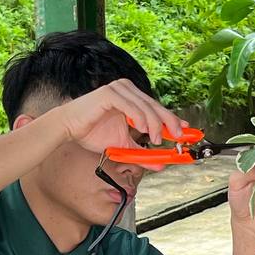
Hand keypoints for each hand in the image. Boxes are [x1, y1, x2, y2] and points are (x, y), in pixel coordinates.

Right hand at [55, 79, 184, 151]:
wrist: (69, 128)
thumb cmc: (92, 132)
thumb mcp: (123, 145)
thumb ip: (141, 153)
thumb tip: (161, 165)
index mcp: (132, 98)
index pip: (156, 108)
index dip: (172, 119)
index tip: (186, 131)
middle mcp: (128, 89)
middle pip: (155, 105)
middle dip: (169, 122)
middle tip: (179, 136)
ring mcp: (119, 89)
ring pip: (145, 106)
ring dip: (154, 123)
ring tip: (157, 139)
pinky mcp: (109, 93)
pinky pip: (130, 105)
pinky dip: (139, 117)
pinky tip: (144, 129)